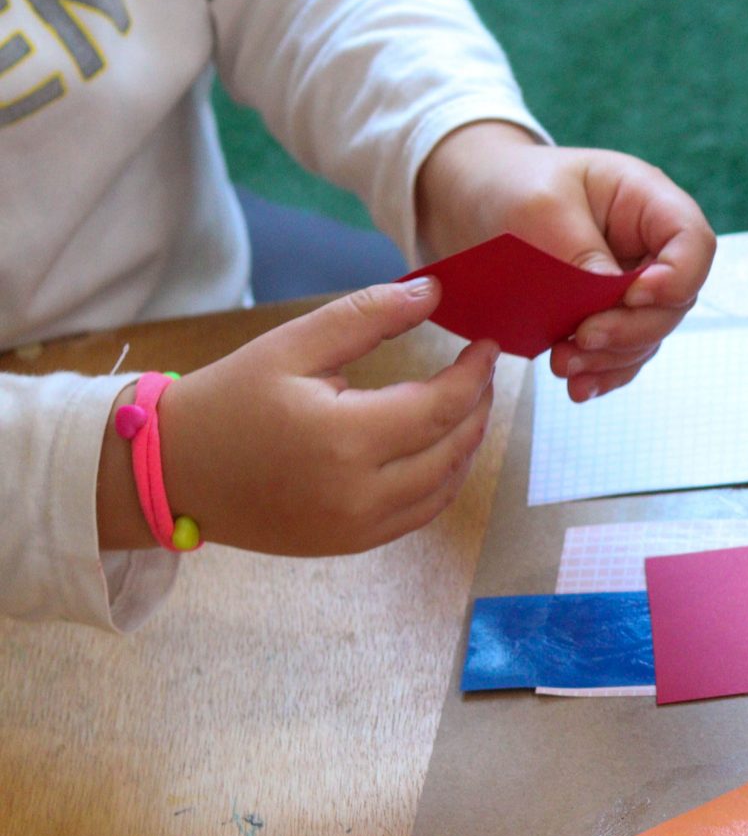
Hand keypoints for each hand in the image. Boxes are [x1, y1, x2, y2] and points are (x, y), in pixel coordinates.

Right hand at [97, 277, 498, 556]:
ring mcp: (357, 527)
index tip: (488, 346)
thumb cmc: (230, 400)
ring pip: (445, 486)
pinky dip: (443, 479)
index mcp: (344, 438)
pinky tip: (442, 447)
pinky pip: (419, 513)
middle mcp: (359, 492)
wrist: (172, 470)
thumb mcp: (291, 345)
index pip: (441, 406)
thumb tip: (432, 291)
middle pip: (453, 448)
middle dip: (478, 406)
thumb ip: (366, 315)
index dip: (475, 374)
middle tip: (483, 372)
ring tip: (469, 404)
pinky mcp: (351, 544)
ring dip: (467, 444)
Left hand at [412, 121, 714, 401]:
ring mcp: (633, 284)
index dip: (677, 277)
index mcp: (647, 202)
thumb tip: (613, 300)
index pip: (693, 243)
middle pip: (674, 301)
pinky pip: (622, 352)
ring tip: (562, 364)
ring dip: (611, 357)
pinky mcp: (610, 315)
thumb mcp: (538, 207)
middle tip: (582, 338)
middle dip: (630, 328)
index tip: (631, 295)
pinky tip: (577, 385)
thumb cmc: (509, 185)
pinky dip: (602, 372)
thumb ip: (581, 253)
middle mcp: (649, 247)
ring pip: (648, 334)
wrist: (473, 202)